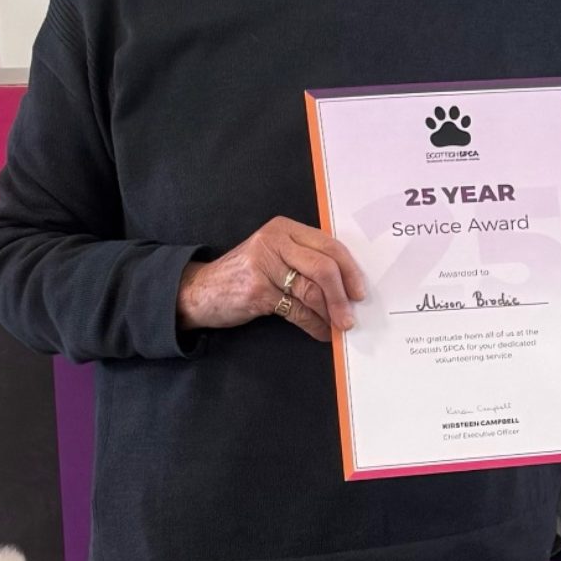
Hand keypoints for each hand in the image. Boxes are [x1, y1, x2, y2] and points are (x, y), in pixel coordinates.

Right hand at [176, 217, 366, 341]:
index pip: (329, 245)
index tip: (359, 291)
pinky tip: (321, 332)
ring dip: (330, 314)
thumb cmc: (246, 273)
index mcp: (284, 228)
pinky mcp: (257, 290)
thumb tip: (346, 287)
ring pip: (311, 291)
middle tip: (351, 316)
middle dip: (342, 295)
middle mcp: (274, 241)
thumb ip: (305, 261)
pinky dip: (314, 325)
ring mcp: (264, 265)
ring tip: (338, 326)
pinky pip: (297, 310)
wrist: (201, 290)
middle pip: (324, 267)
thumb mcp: (275, 256)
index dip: (349, 270)